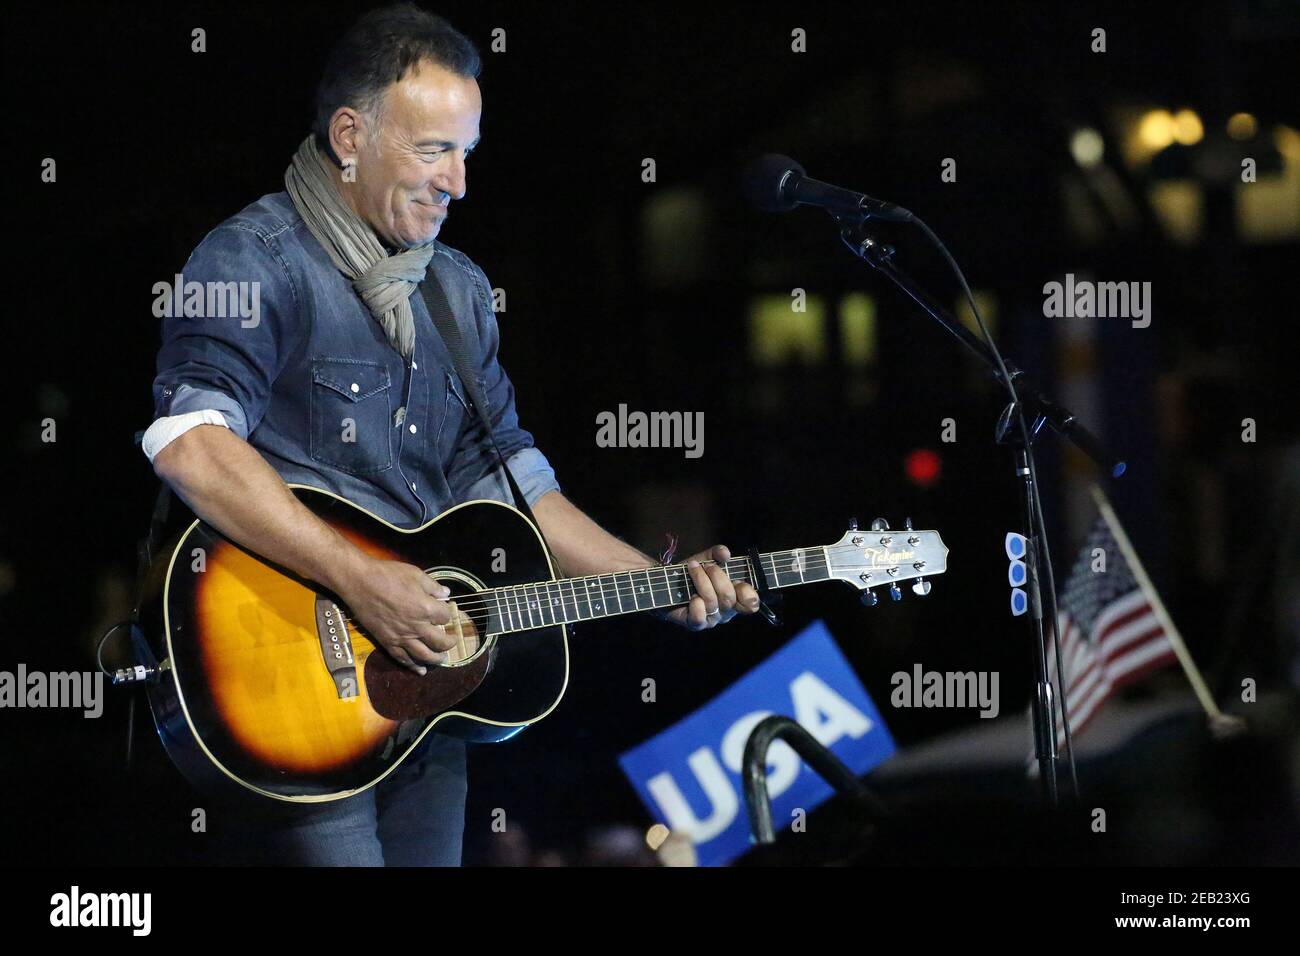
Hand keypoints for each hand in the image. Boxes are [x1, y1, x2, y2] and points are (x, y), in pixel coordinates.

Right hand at [336, 557, 456, 673]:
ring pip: (423, 655)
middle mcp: (416, 627)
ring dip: (435, 659)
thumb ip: (433, 586)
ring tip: (442, 659)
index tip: (444, 610)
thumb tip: (446, 593)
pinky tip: (421, 671)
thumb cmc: (388, 575)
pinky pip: (402, 658)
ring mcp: (401, 637)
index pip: (445, 617)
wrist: (359, 583)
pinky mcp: (387, 642)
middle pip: (439, 642)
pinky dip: (413, 666)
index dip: (446, 613)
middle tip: (452, 641)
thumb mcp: (416, 574)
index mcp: (425, 608)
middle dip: (448, 643)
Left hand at [663, 545, 761, 630]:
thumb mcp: (707, 558)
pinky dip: (696, 605)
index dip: (748, 594)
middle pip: (728, 598)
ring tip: (692, 569)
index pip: (751, 604)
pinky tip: (691, 595)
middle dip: (717, 577)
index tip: (738, 581)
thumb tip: (725, 553)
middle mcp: (726, 611)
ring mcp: (711, 619)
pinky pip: (699, 618)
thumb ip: (717, 554)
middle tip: (706, 566)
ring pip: (712, 603)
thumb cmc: (694, 573)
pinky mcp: (695, 624)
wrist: (670, 584)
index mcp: (736, 597)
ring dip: (701, 581)